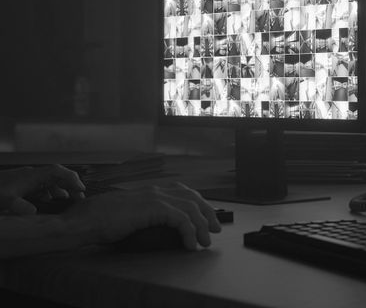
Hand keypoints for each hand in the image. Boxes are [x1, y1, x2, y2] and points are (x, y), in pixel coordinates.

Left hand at [0, 165, 84, 214]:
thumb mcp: (5, 200)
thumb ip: (19, 206)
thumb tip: (33, 213)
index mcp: (31, 176)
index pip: (57, 172)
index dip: (71, 178)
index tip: (81, 188)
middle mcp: (32, 176)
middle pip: (57, 175)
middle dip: (70, 183)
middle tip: (80, 195)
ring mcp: (27, 180)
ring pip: (50, 181)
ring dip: (61, 188)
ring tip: (70, 198)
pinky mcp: (22, 185)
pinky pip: (41, 186)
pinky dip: (50, 192)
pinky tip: (50, 200)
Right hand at [62, 183, 221, 250]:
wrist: (83, 221)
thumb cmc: (99, 221)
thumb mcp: (129, 216)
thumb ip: (146, 217)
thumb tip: (163, 229)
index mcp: (150, 190)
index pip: (184, 191)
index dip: (198, 203)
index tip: (207, 218)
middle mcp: (155, 190)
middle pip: (193, 197)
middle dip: (208, 213)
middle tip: (215, 230)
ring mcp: (155, 197)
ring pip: (192, 208)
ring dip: (202, 227)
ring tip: (205, 242)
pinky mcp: (153, 208)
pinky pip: (181, 219)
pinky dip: (190, 232)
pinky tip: (191, 244)